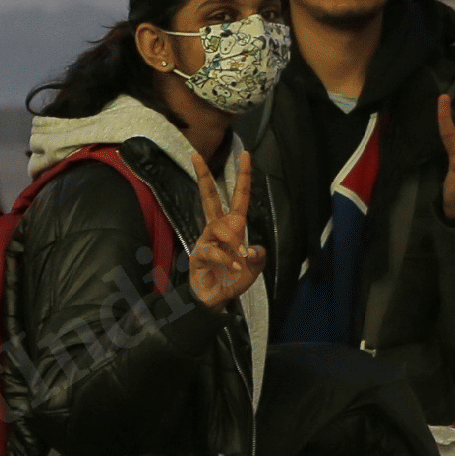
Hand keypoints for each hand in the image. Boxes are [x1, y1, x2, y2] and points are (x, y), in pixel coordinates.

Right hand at [187, 148, 267, 309]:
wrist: (216, 301)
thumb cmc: (233, 279)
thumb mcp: (254, 267)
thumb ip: (258, 256)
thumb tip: (252, 249)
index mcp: (232, 227)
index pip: (238, 197)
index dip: (243, 177)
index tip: (245, 154)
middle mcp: (217, 230)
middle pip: (209, 198)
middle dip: (204, 178)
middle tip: (196, 156)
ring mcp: (206, 241)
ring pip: (218, 228)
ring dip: (232, 241)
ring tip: (241, 257)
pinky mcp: (198, 255)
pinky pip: (213, 250)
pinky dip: (227, 258)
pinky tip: (236, 267)